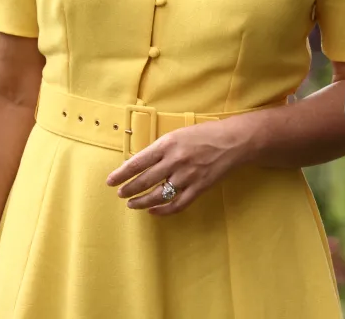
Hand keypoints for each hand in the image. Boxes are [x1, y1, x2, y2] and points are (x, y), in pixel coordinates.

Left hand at [106, 116, 251, 215]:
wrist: (234, 141)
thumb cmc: (205, 133)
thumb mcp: (179, 133)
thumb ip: (161, 148)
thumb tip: (141, 163)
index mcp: (168, 144)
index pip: (137, 162)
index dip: (121, 174)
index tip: (110, 181)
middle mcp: (174, 161)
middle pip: (144, 181)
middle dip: (129, 190)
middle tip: (121, 194)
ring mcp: (187, 177)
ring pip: (158, 196)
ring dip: (142, 202)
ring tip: (133, 204)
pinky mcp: (198, 188)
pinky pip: (177, 205)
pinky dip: (163, 211)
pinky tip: (154, 211)